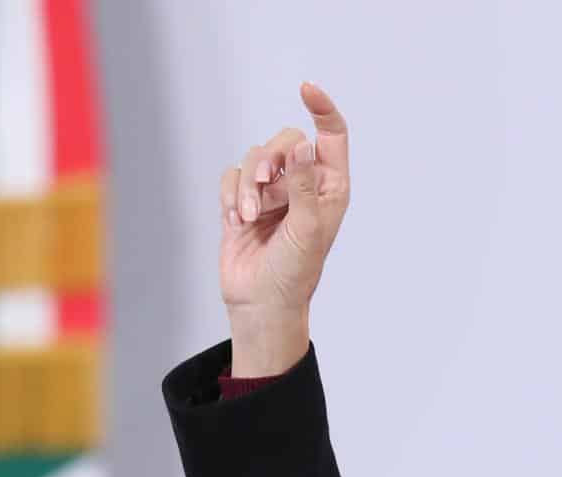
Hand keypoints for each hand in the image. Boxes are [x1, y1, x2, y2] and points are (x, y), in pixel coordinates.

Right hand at [217, 82, 349, 372]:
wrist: (261, 302)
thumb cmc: (294, 273)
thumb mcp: (306, 230)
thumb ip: (304, 186)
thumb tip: (302, 145)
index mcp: (330, 188)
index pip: (331, 135)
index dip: (322, 108)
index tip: (306, 89)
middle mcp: (303, 184)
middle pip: (284, 141)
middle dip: (270, 162)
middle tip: (266, 189)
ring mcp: (272, 192)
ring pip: (254, 158)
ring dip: (248, 187)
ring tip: (250, 218)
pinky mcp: (243, 200)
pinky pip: (230, 175)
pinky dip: (230, 196)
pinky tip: (237, 223)